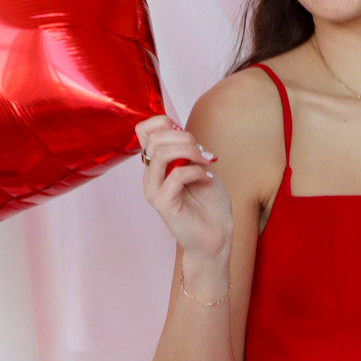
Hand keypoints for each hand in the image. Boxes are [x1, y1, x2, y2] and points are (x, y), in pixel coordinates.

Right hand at [136, 114, 231, 260]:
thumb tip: (179, 131)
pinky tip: (207, 179)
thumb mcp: (201, 167)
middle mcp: (150, 176)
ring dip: (189, 152)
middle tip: (203, 153)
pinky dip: (196, 172)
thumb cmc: (210, 204)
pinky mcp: (162, 203)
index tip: (189, 137)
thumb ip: (188, 149)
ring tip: (206, 162)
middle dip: (184, 138)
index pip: (144, 130)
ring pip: (160, 154)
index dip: (164, 123)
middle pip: (153, 138)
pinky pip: (175, 175)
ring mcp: (153, 190)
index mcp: (157, 164)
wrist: (216, 237)